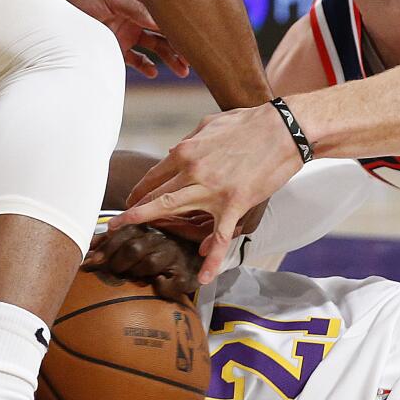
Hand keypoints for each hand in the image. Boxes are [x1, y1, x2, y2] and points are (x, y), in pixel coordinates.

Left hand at [59, 0, 190, 77]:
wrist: (57, 18)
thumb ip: (134, 8)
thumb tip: (159, 21)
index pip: (164, 11)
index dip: (179, 22)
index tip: (194, 34)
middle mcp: (137, 16)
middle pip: (165, 32)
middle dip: (180, 45)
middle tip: (194, 58)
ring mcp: (129, 33)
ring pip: (156, 47)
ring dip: (170, 58)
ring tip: (182, 71)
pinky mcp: (119, 48)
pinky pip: (138, 59)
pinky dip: (146, 67)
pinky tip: (152, 73)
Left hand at [82, 224, 200, 301]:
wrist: (197, 257)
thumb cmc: (162, 250)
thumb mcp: (139, 239)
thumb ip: (113, 241)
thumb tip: (88, 246)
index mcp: (148, 229)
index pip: (124, 233)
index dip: (106, 247)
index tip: (91, 260)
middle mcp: (162, 239)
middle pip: (134, 247)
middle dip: (117, 262)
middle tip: (111, 271)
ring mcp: (174, 256)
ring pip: (149, 262)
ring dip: (135, 272)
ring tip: (132, 277)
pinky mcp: (186, 274)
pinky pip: (170, 282)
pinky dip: (161, 285)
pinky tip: (157, 283)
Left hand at [113, 104, 303, 284]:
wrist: (284, 129)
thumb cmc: (250, 122)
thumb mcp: (212, 124)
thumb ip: (191, 140)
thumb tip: (175, 150)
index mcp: (186, 151)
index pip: (154, 175)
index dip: (139, 191)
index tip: (131, 202)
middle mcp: (193, 171)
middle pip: (155, 195)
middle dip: (132, 212)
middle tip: (115, 225)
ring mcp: (212, 190)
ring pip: (173, 211)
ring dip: (148, 224)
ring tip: (132, 241)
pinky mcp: (235, 203)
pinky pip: (220, 236)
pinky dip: (211, 258)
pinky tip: (204, 277)